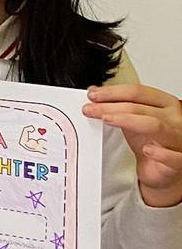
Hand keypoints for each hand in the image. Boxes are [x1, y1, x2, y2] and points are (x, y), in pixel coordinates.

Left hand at [84, 84, 181, 206]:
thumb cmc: (152, 142)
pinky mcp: (180, 161)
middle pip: (141, 107)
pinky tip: (146, 150)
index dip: (114, 92)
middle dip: (111, 106)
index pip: (138, 92)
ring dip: (128, 121)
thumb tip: (94, 91)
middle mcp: (174, 119)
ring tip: (107, 119)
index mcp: (165, 104)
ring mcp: (178, 139)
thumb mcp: (131, 120)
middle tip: (89, 109)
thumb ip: (116, 105)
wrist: (163, 170)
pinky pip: (174, 157)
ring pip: (155, 125)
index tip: (92, 95)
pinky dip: (161, 153)